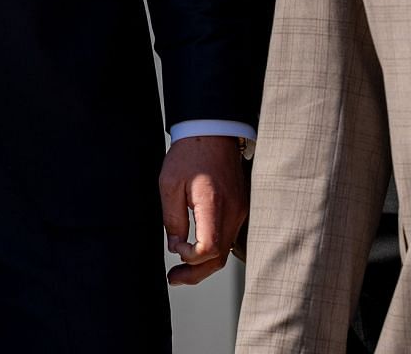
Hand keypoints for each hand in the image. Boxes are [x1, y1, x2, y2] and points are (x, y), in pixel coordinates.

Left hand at [160, 135, 247, 285]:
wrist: (213, 132)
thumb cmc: (190, 154)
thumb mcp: (170, 184)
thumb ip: (172, 218)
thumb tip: (175, 245)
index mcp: (214, 205)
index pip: (209, 249)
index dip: (190, 257)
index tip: (175, 247)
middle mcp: (233, 212)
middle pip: (220, 258)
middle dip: (196, 274)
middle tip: (174, 279)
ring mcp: (240, 211)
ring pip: (225, 251)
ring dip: (204, 265)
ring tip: (182, 272)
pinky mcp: (240, 209)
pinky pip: (228, 238)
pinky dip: (213, 251)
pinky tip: (197, 252)